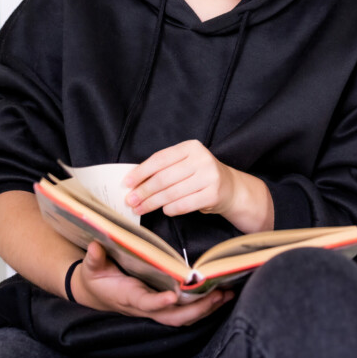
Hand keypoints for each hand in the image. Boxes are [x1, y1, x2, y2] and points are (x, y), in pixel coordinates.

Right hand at [72, 243, 230, 325]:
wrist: (97, 293)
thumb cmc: (97, 278)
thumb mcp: (92, 267)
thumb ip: (94, 258)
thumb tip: (96, 246)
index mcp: (129, 297)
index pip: (146, 303)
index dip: (159, 302)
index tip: (173, 296)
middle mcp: (146, 307)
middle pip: (173, 316)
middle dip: (196, 309)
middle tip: (216, 295)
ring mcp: (156, 309)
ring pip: (183, 317)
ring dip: (205, 308)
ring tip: (226, 295)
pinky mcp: (163, 306)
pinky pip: (185, 312)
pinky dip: (204, 306)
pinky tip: (220, 296)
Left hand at [123, 139, 238, 217]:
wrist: (230, 187)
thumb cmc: (199, 175)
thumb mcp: (184, 163)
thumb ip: (163, 168)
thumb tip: (134, 182)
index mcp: (191, 147)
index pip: (160, 159)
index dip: (141, 172)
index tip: (126, 183)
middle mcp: (202, 159)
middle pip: (163, 178)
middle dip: (143, 191)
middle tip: (130, 201)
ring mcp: (209, 176)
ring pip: (172, 193)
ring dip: (152, 203)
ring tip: (140, 209)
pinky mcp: (213, 194)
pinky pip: (184, 205)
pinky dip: (170, 209)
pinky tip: (164, 210)